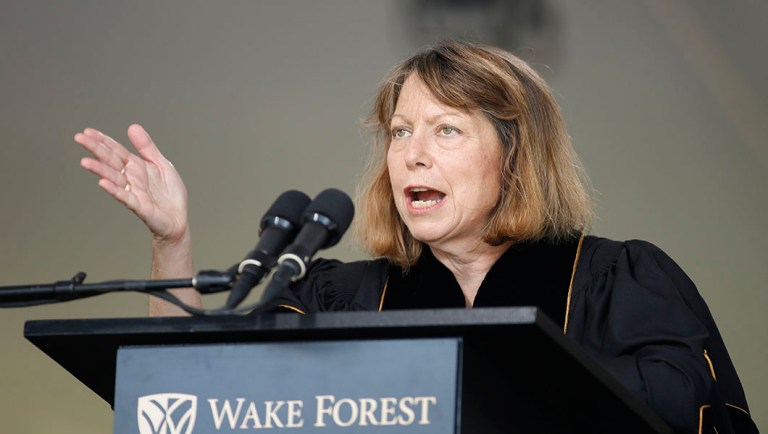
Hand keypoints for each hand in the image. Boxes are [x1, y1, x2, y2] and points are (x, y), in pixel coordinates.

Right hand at [75, 124, 188, 243]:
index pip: (116, 151)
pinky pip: (125, 197)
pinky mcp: (140, 207)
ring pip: (114, 178)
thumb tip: (132, 126)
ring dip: (99, 170)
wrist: (178, 219)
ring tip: (85, 161)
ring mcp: (134, 192)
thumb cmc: (169, 194)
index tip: (87, 131)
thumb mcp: (162, 164)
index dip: (103, 141)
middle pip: (111, 161)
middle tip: (79, 138)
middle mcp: (132, 178)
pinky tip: (103, 183)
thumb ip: (147, 147)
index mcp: (137, 167)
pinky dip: (114, 190)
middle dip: (96, 150)